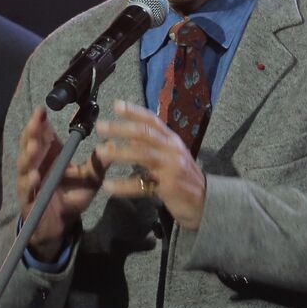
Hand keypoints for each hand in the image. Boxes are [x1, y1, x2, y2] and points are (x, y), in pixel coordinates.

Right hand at [16, 107, 104, 260]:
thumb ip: (99, 162)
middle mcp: (36, 164)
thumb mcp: (90, 178)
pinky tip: (34, 176)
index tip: (43, 109)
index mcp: (50, 154)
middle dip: (31, 132)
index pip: (41, 133)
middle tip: (37, 121)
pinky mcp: (27, 199)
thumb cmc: (72, 196)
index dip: (40, 121)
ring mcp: (29, 180)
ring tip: (35, 146)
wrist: (60, 224)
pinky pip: (26, 189)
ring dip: (29, 155)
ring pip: (24, 164)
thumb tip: (114, 144)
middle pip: (29, 143)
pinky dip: (29, 182)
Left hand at [96, 100, 207, 230]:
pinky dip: (124, 186)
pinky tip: (108, 186)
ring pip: (143, 155)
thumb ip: (152, 145)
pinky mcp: (169, 187)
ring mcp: (172, 168)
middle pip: (145, 134)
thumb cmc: (184, 177)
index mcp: (172, 140)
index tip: (116, 105)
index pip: (152, 121)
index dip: (135, 112)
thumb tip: (129, 133)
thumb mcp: (170, 156)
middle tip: (100, 127)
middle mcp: (172, 150)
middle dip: (121, 128)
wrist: (206, 202)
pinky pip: (142, 185)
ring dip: (120, 152)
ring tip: (100, 152)